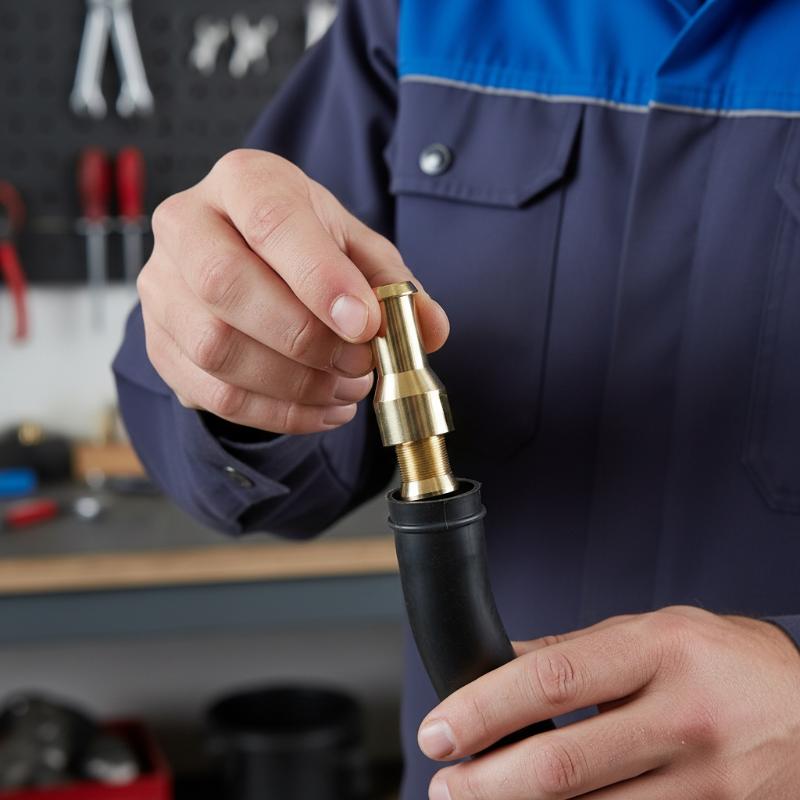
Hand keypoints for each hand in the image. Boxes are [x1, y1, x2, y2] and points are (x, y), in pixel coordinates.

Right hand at [138, 149, 447, 433]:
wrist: (241, 258)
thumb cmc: (301, 247)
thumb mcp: (354, 248)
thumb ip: (392, 284)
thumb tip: (430, 328)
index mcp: (243, 182)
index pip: (271, 221)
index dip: (319, 278)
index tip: (365, 323)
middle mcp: (186, 225)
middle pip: (226, 284)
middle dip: (306, 338)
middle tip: (361, 364)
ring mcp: (162, 288)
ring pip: (216, 348)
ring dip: (295, 383)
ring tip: (348, 388)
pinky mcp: (161, 344)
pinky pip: (214, 394)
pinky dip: (278, 414)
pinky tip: (322, 410)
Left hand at [418, 606, 799, 798]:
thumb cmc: (723, 662)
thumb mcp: (651, 633)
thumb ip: (573, 652)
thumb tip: (497, 663)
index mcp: (658, 649)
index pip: (553, 679)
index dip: (485, 708)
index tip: (440, 729)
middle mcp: (684, 715)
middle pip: (566, 764)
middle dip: (488, 783)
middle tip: (446, 784)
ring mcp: (708, 782)